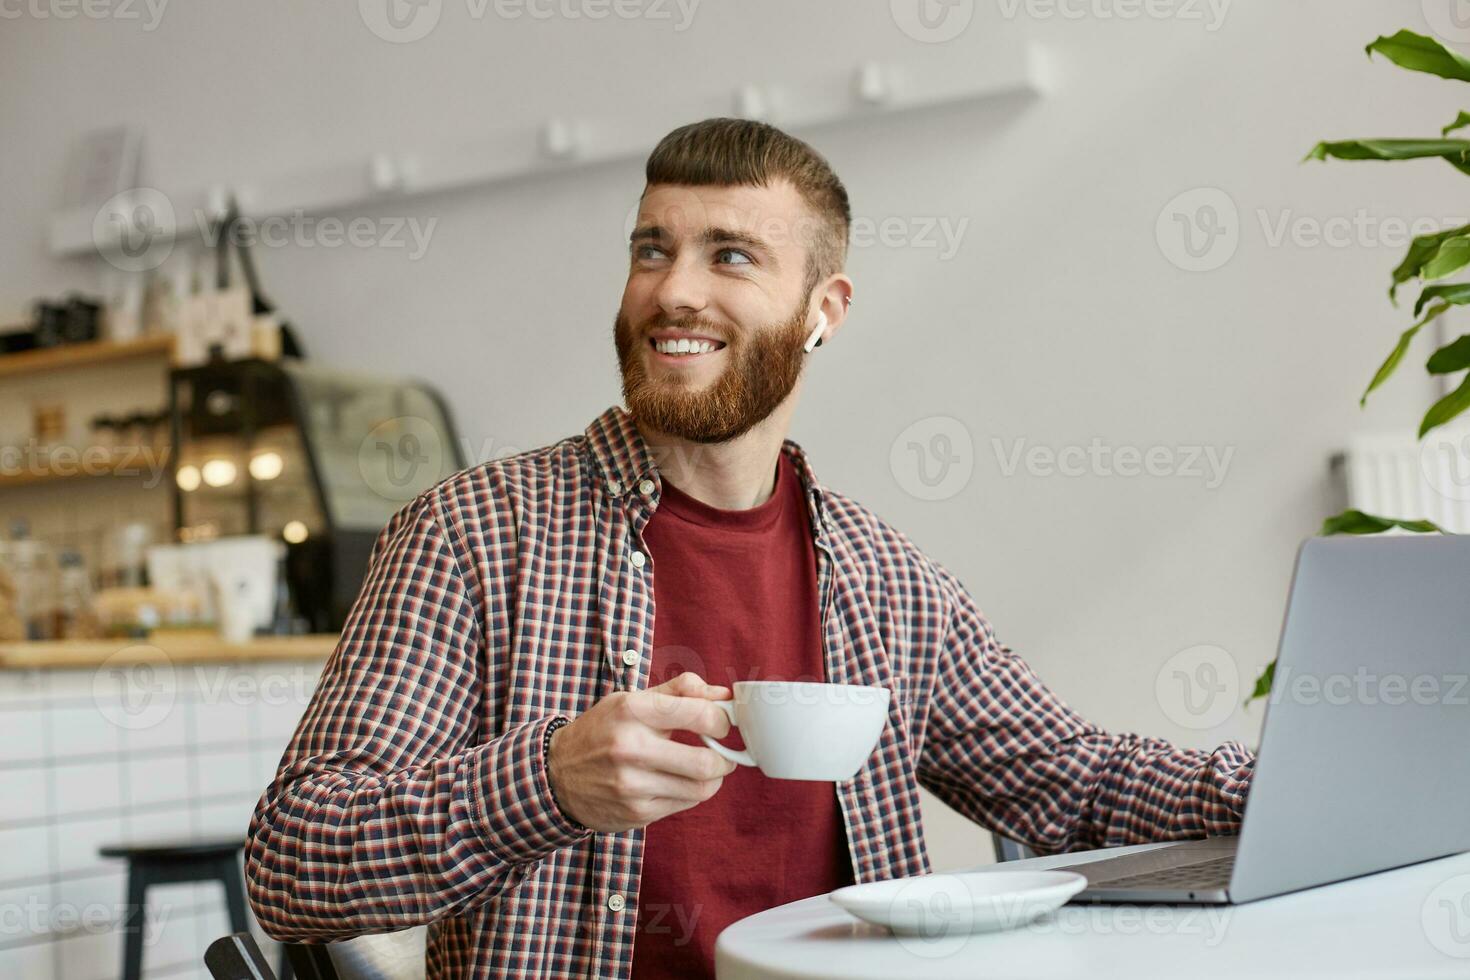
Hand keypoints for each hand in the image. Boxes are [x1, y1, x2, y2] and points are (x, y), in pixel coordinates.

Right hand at [547, 671, 737, 832]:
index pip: (700, 715)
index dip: (722, 721)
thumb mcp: (632, 700)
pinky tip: (679, 782)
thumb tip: (725, 696)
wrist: (555, 774)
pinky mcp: (635, 812)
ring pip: (700, 789)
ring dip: (712, 779)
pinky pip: (684, 805)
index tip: (721, 724)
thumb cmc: (602, 731)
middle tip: (723, 753)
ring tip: (704, 769)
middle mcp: (630, 748)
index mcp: (632, 710)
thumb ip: (680, 691)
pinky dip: (691, 793)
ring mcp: (632, 785)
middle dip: (725, 758)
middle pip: (706, 762)